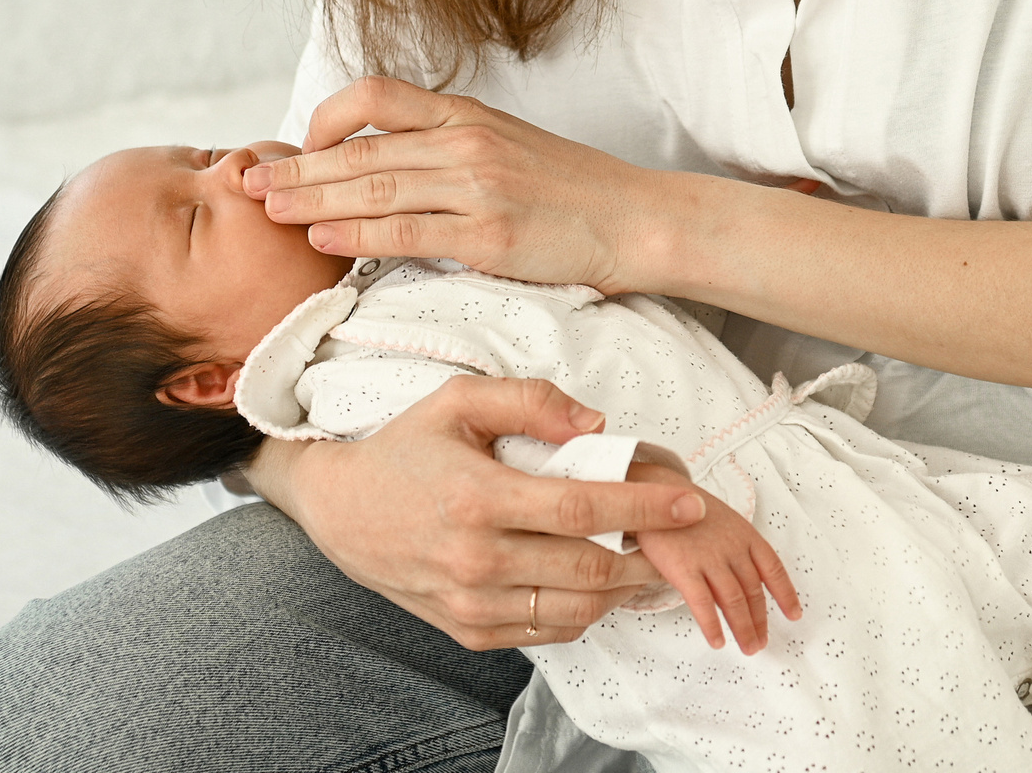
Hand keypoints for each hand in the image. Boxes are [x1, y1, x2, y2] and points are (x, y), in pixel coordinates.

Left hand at [248, 75, 693, 290]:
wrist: (636, 218)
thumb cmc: (572, 190)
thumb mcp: (507, 144)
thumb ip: (448, 146)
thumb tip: (386, 165)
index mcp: (467, 114)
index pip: (376, 95)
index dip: (325, 118)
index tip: (297, 146)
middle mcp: (465, 141)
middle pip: (360, 148)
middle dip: (297, 167)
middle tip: (247, 181)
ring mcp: (476, 186)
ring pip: (372, 187)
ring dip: (310, 199)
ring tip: (266, 209)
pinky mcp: (487, 235)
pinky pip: (404, 233)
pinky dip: (355, 235)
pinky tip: (321, 238)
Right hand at [249, 376, 709, 650]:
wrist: (340, 510)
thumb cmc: (406, 448)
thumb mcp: (458, 401)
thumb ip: (531, 399)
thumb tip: (597, 424)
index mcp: (478, 497)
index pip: (582, 507)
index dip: (644, 508)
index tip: (690, 503)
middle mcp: (475, 559)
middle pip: (588, 568)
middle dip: (648, 555)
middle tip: (680, 537)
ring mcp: (471, 602)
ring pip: (575, 608)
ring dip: (624, 589)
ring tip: (649, 560)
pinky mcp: (469, 630)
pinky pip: (547, 631)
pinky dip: (585, 611)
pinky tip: (601, 583)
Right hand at [625, 462, 798, 652]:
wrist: (652, 489)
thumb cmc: (683, 509)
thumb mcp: (720, 520)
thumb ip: (734, 548)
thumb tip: (743, 580)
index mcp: (744, 533)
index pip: (772, 567)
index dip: (785, 593)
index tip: (793, 614)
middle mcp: (731, 546)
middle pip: (753, 590)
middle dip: (760, 620)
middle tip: (761, 642)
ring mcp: (708, 557)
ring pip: (733, 600)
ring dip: (743, 628)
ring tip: (748, 647)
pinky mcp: (683, 567)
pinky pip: (702, 603)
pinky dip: (712, 625)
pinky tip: (717, 641)